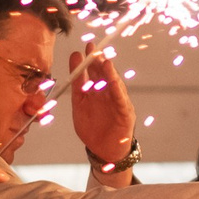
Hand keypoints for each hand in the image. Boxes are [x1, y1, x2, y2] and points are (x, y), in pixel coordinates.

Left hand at [67, 46, 137, 167]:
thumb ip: (77, 86)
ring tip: (104, 61)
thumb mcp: (79, 105)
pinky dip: (117, 90)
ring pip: (114, 84)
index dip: (89, 60)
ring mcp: (117, 102)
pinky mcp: (125, 113)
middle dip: (99, 60)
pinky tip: (113, 81)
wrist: (103, 150)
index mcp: (96, 91)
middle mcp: (107, 94)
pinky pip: (120, 100)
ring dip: (109, 72)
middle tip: (93, 48)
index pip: (93, 72)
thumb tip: (74, 65)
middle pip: (104, 74)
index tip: (84, 48)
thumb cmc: (92, 129)